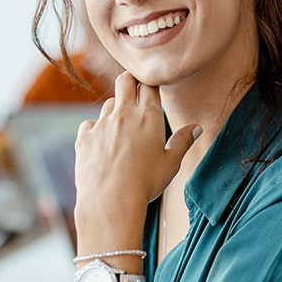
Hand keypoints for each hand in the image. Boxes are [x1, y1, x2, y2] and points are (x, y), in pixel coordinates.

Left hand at [73, 72, 200, 221]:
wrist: (110, 200)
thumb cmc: (145, 183)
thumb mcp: (171, 163)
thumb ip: (183, 141)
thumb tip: (196, 127)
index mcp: (149, 117)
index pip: (149, 86)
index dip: (150, 83)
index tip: (151, 88)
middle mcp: (123, 114)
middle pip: (124, 81)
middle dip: (130, 80)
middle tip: (133, 88)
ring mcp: (101, 124)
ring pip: (108, 104)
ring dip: (115, 110)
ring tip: (122, 128)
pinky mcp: (84, 138)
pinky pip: (89, 124)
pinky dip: (95, 129)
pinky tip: (101, 142)